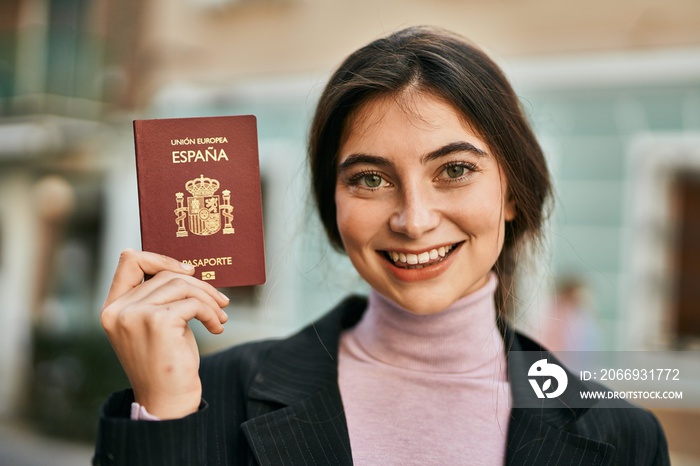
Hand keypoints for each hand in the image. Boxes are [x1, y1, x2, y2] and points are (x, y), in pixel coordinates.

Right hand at [100, 249, 228, 418]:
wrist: (168, 401)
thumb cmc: (166, 362)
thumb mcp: (156, 325)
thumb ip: (159, 297)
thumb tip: (186, 269)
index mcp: (112, 308)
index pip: (129, 261)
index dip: (161, 258)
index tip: (188, 271)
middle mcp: (117, 310)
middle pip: (165, 274)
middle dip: (199, 286)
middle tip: (220, 301)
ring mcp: (134, 315)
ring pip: (181, 285)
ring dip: (208, 299)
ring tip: (220, 316)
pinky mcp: (156, 322)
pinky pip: (193, 303)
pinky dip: (211, 312)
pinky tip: (217, 327)